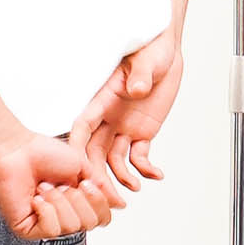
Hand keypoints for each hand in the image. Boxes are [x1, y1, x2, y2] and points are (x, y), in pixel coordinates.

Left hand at [0, 121, 120, 241]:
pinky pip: (51, 230)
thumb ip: (102, 189)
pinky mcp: (27, 229)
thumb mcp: (83, 168)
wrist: (16, 149)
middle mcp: (63, 215)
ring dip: (59, 201)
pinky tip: (36, 197)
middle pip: (90, 224)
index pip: (102, 218)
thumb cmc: (43, 153)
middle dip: (78, 200)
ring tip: (44, 187)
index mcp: (77, 202)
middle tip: (62, 183)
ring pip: (71, 227)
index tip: (85, 182)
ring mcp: (45, 223)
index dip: (98, 202)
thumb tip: (120, 205)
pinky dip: (47, 210)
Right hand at [69, 29, 182, 192]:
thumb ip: (140, 76)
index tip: (77, 168)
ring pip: (113, 159)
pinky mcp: (142, 132)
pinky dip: (145, 169)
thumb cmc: (150, 49)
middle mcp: (108, 117)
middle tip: (107, 194)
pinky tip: (157, 175)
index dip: (77, 148)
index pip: (82, 127)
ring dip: (121, 176)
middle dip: (98, 174)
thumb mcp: (145, 61)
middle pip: (94, 152)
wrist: (166, 51)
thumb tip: (136, 90)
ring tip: (134, 188)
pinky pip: (139, 156)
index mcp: (102, 100)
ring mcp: (123, 127)